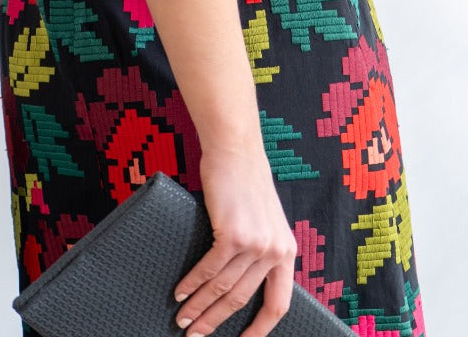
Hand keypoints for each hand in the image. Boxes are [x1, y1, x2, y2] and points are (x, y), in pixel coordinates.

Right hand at [171, 143, 297, 336]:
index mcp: (286, 252)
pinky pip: (210, 268)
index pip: (278, 304)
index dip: (260, 329)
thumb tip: (241, 281)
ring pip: (223, 287)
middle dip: (216, 321)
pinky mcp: (233, 233)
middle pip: (243, 300)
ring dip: (200, 306)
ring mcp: (255, 243)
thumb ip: (261, 249)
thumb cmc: (245, 182)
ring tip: (183, 319)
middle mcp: (275, 251)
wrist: (236, 149)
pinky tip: (181, 292)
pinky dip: (193, 283)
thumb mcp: (265, 220)